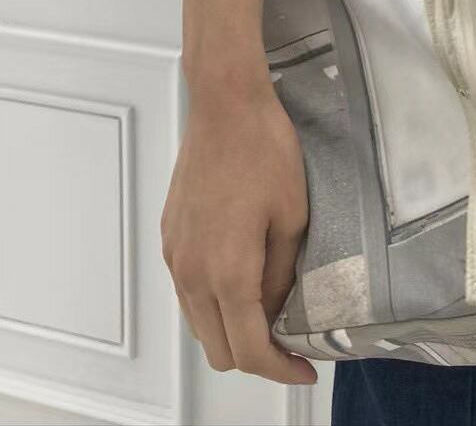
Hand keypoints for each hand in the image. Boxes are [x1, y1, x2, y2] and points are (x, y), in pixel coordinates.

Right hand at [160, 61, 316, 384]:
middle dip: (256, 354)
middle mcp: (191, 272)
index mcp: (226, 272)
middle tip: (292, 339)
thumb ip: (282, 274)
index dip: (280, 369)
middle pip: (217, 348)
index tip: (305, 368)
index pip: (248, 350)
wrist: (226, 106)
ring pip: (199, 322)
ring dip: (232, 328)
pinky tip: (244, 279)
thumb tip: (279, 308)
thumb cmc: (265, 151)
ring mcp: (176, 255)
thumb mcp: (293, 217)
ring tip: (272, 308)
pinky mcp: (170, 237)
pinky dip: (214, 301)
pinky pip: (189, 290)